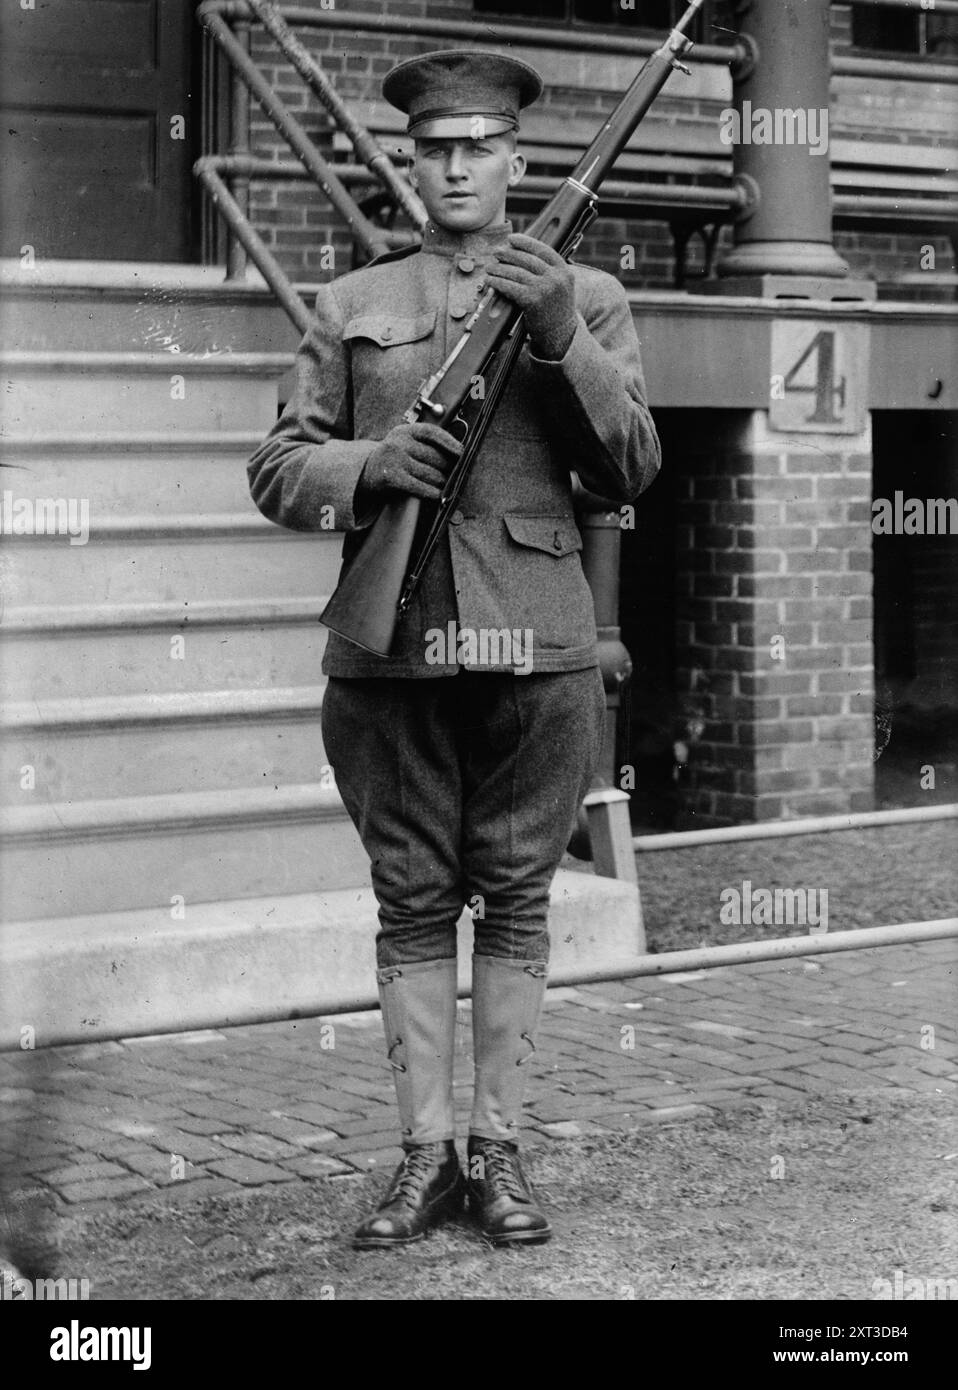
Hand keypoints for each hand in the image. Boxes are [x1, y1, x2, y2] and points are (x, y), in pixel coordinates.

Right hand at [361, 422, 461, 502]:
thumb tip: (456, 455)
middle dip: (449, 468)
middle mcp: (399, 442)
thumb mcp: (403, 443)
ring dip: (442, 482)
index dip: (450, 442)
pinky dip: (432, 492)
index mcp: (404, 431)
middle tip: (456, 474)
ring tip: (447, 485)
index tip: (462, 452)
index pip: (432, 433)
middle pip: (435, 456)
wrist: (363, 472)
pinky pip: (420, 487)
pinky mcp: (391, 477)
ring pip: (430, 473)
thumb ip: (423, 444)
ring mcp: (395, 459)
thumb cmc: (392, 458)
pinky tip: (438, 495)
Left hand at [485, 232, 577, 360]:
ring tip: (489, 268)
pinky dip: (497, 282)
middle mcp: (555, 277)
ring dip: (499, 268)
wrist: (561, 335)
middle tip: (496, 252)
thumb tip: (521, 254)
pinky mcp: (532, 301)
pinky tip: (490, 281)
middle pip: (526, 259)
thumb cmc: (556, 310)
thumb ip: (548, 271)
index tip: (511, 238)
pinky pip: (510, 287)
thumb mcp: (560, 286)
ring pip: (516, 272)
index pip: (542, 249)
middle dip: (508, 254)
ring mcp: (545, 289)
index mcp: (564, 270)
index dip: (525, 242)